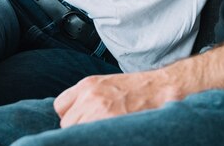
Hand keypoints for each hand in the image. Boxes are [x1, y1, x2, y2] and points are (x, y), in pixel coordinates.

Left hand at [54, 70, 183, 127]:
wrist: (162, 89)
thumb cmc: (138, 89)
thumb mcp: (108, 84)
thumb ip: (89, 97)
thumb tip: (75, 115)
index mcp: (88, 84)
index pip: (60, 106)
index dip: (70, 115)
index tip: (80, 120)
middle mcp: (90, 96)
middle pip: (66, 123)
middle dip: (78, 128)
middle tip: (96, 127)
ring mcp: (99, 112)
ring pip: (76, 133)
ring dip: (87, 135)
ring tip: (105, 130)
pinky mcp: (110, 125)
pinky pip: (89, 137)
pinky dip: (97, 138)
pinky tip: (110, 134)